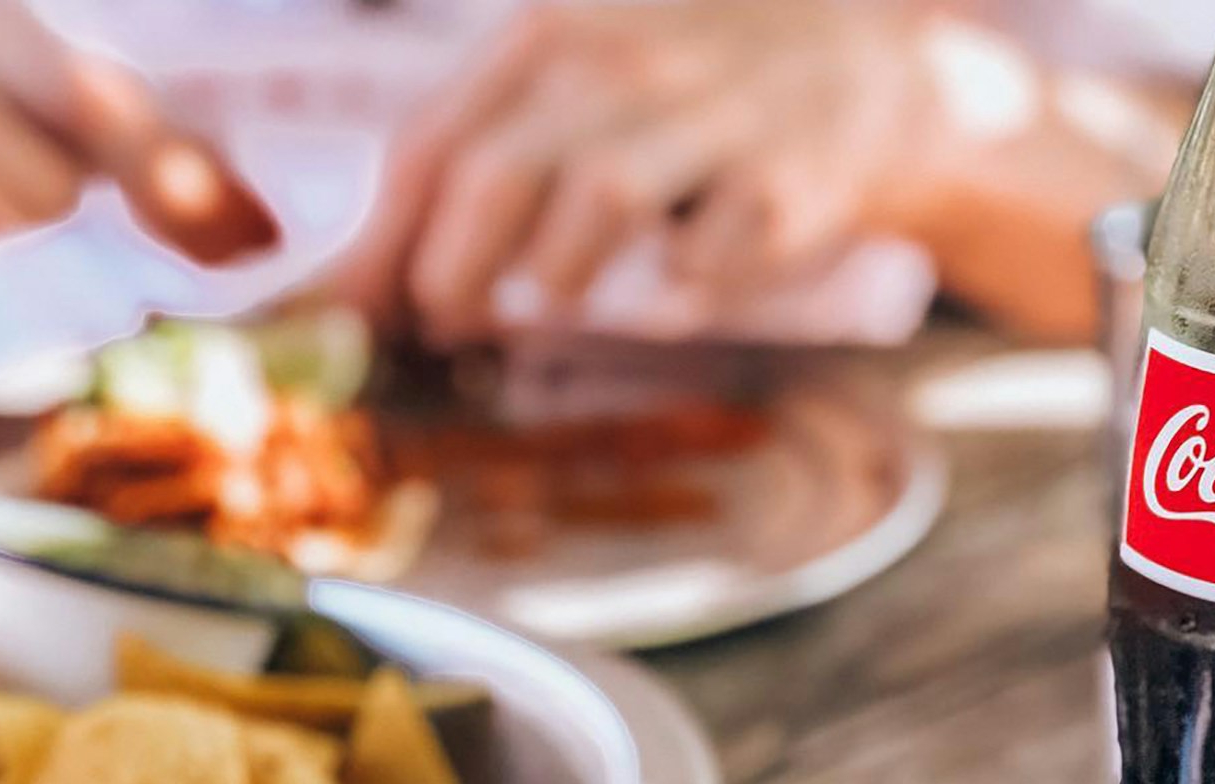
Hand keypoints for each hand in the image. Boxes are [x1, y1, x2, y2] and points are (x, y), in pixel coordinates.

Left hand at [345, 1, 1183, 347]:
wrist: (872, 77)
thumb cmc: (692, 100)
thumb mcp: (580, 83)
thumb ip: (477, 157)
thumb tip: (360, 277)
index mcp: (553, 30)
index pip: (432, 143)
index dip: (378, 247)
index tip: (342, 320)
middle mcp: (624, 55)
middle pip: (497, 176)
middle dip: (450, 272)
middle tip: (443, 322)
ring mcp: (707, 117)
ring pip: (596, 203)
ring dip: (554, 274)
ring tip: (551, 296)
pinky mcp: (782, 182)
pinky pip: (707, 255)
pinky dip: (680, 283)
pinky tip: (675, 280)